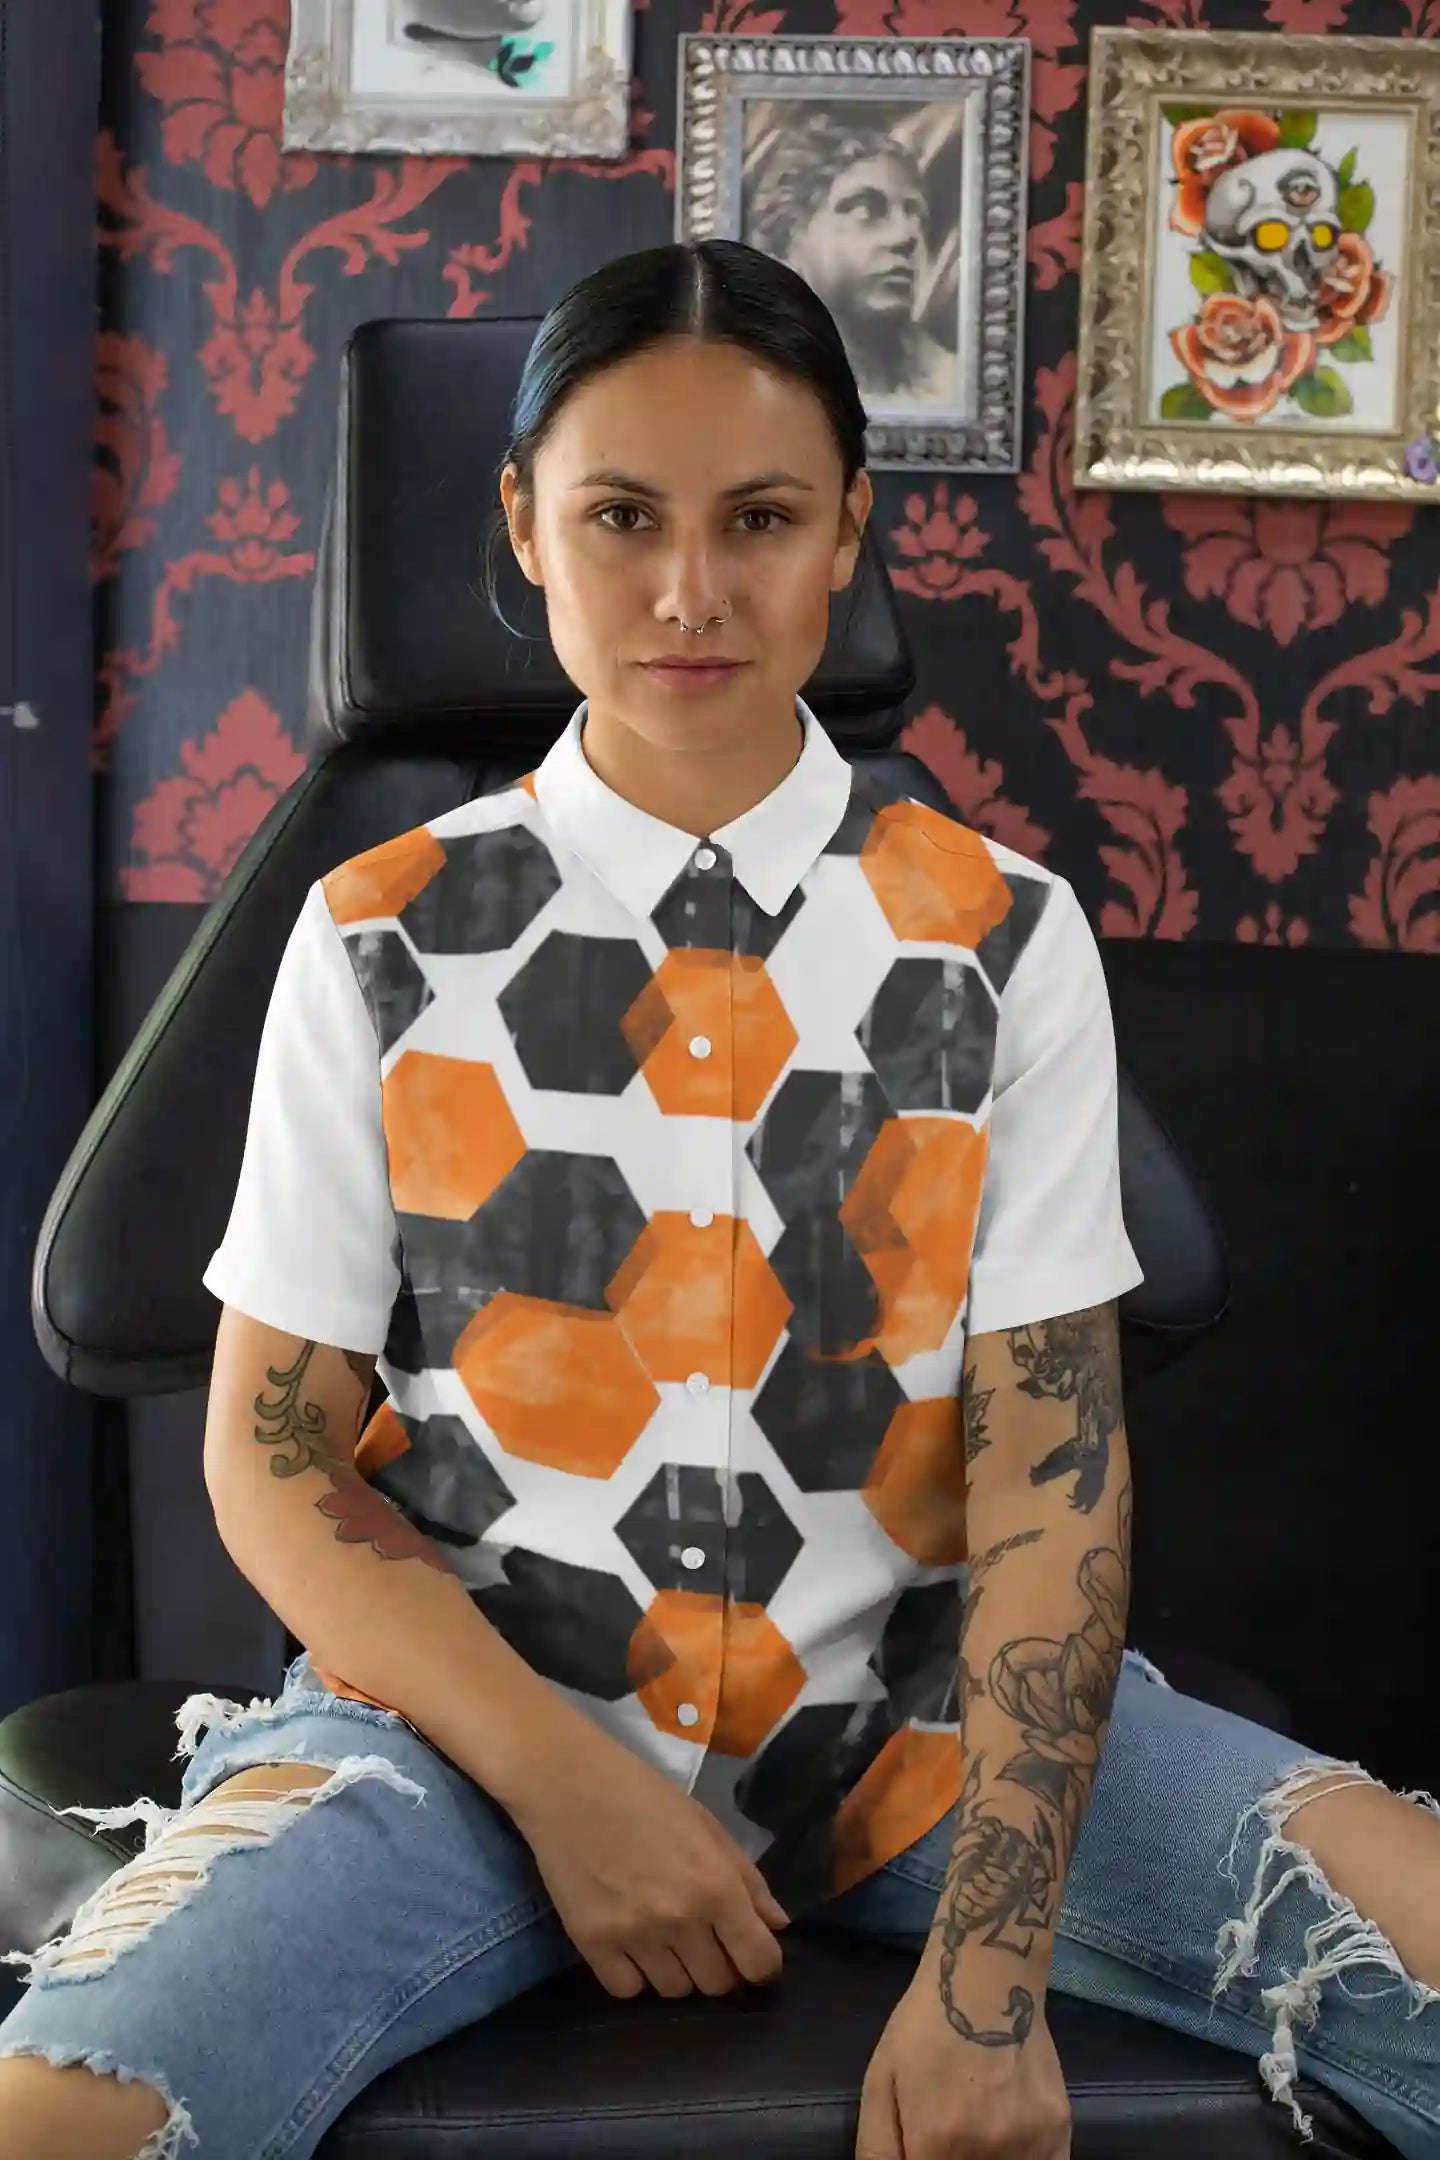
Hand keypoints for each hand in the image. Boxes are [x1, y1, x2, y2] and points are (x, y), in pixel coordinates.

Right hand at [506, 1722, 789, 2000]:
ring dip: (676, 1970)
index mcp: (717, 1886)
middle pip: (718, 1984)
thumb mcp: (707, 1826)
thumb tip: (777, 1925)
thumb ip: (748, 1879)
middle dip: (718, 1965)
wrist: (569, 1785)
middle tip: (701, 1937)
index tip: (750, 1954)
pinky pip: (628, 1990)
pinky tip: (629, 1942)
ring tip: (661, 1934)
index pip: (760, 1963)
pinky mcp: (593, 1945)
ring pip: (674, 1991)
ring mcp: (635, 1936)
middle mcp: (681, 1919)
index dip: (762, 1965)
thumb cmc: (645, 1796)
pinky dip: (633, 1974)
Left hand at [855, 1960, 1070, 2159]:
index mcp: (936, 2143)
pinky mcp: (1060, 2130)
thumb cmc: (924, 2027)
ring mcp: (1031, 2144)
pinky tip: (1010, 2144)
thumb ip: (878, 2149)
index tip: (926, 2152)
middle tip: (950, 2136)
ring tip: (977, 2131)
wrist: (986, 1978)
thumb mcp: (881, 2082)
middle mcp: (988, 2152)